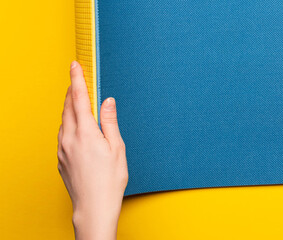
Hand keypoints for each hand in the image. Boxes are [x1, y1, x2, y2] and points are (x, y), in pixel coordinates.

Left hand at [57, 61, 126, 239]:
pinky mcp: (61, 159)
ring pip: (63, 121)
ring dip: (70, 108)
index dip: (77, 80)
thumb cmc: (110, 180)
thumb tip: (107, 102)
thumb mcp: (117, 148)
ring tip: (77, 101)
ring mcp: (62, 149)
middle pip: (68, 107)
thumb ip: (110, 122)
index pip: (79, 99)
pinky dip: (68, 124)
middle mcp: (69, 138)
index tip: (74, 65)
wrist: (93, 205)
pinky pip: (63, 135)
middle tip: (76, 79)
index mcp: (86, 133)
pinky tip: (76, 128)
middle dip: (72, 91)